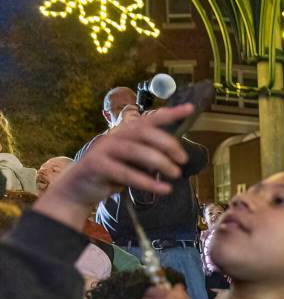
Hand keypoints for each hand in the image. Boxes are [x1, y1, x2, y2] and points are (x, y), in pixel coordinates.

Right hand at [35, 105, 192, 230]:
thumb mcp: (132, 161)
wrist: (78, 189)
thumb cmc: (110, 173)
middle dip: (167, 143)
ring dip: (159, 162)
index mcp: (125, 133)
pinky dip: (147, 182)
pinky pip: (125, 173)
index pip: (149, 119)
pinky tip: (164, 189)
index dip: (169, 113)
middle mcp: (115, 136)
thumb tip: (176, 156)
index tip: (189, 109)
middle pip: (143, 132)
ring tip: (176, 174)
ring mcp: (104, 149)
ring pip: (135, 151)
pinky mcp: (97, 165)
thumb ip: (148, 154)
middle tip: (183, 159)